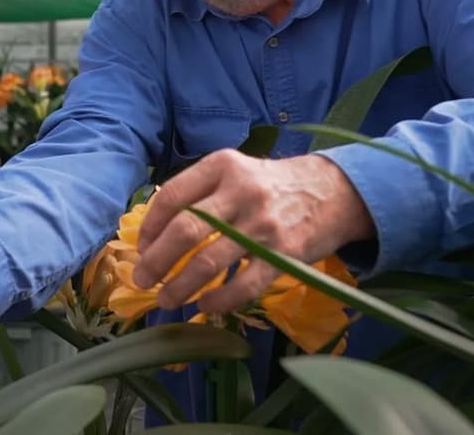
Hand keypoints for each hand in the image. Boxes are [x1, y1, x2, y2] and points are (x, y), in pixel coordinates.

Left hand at [134, 150, 373, 313]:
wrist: (332, 191)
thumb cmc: (269, 185)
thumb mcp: (234, 172)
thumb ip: (198, 194)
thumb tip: (154, 234)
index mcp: (221, 166)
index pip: (171, 197)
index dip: (149, 228)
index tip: (141, 249)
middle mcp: (241, 192)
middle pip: (184, 230)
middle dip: (156, 261)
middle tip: (142, 280)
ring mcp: (263, 225)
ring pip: (209, 261)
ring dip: (180, 286)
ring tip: (167, 300)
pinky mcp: (284, 255)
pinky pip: (243, 285)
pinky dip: (219, 300)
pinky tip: (205, 305)